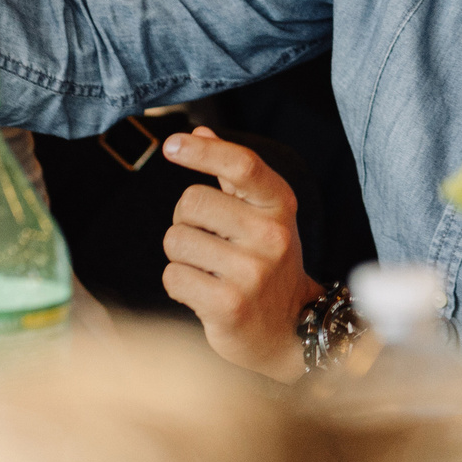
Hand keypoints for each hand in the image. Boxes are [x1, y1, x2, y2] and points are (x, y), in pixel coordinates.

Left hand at [160, 127, 318, 381]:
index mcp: (279, 206)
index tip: (172, 145)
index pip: (242, 165)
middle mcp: (271, 235)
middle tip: (207, 241)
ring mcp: (252, 272)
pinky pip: (173, 277)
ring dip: (181, 256)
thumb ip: (232, 175)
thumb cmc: (267, 264)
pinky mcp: (229, 306)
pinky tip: (203, 292)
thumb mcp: (261, 216)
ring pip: (176, 241)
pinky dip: (178, 284)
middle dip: (185, 221)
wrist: (289, 330)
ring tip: (208, 270)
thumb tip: (201, 131)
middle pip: (191, 202)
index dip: (203, 151)